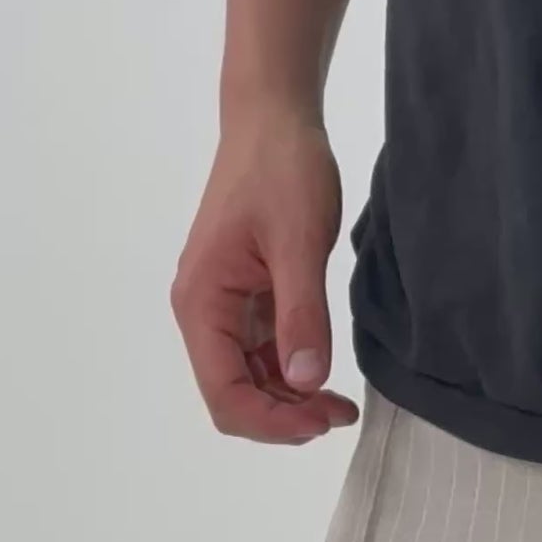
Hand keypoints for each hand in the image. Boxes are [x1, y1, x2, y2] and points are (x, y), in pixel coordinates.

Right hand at [171, 105, 361, 444]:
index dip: (272, 421)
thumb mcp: (299, 241)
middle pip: (233, 397)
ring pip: (248, 383)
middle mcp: (202, 313)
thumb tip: (307, 380)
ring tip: (340, 402)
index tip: (324, 418)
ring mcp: (222, 309)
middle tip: (340, 412)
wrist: (273, 119)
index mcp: (202, 302)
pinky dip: (292, 375)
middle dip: (283, 418)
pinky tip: (326, 375)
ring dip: (291, 402)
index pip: (225, 394)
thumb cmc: (281, 167)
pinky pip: (262, 357)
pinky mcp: (244, 301)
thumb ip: (301, 313)